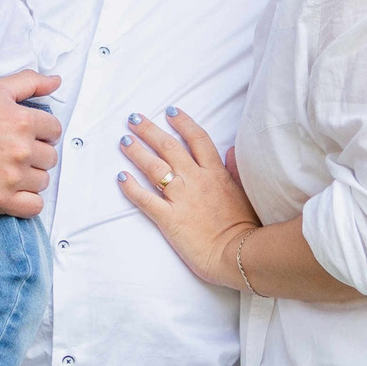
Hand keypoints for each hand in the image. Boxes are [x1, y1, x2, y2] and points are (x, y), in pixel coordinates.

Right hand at [0, 71, 61, 217]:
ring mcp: (11, 178)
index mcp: (22, 121)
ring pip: (42, 181)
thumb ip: (29, 82)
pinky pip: (34, 206)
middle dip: (37, 154)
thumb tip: (57, 81)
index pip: (54, 131)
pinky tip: (14, 190)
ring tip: (10, 169)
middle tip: (15, 152)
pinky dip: (28, 201)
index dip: (42, 132)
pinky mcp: (1, 200)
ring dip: (31, 177)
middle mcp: (20, 150)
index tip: (27, 134)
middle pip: (50, 158)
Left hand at [114, 107, 259, 285]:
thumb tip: (231, 151)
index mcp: (215, 173)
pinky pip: (145, 199)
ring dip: (137, 152)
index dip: (182, 122)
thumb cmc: (245, 228)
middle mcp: (195, 180)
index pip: (197, 139)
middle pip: (169, 147)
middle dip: (149, 130)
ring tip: (124, 140)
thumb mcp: (244, 193)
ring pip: (154, 168)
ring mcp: (181, 198)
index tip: (170, 111)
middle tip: (134, 119)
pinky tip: (121, 177)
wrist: (238, 254)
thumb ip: (235, 170)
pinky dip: (131, 187)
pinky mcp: (169, 219)